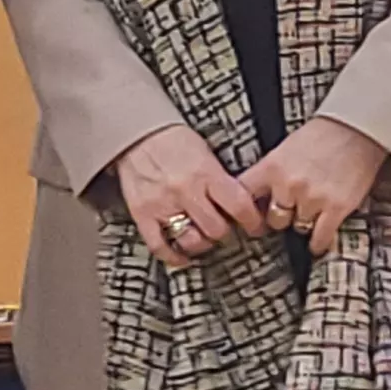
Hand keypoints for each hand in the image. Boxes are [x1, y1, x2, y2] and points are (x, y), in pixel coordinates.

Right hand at [111, 125, 264, 266]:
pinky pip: (159, 246)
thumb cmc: (172, 140)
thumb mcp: (205, 151)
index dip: (252, 222)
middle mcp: (186, 191)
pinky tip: (182, 256)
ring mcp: (163, 205)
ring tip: (203, 237)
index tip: (255, 227)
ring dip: (202, 244)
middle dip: (226, 233)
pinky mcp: (143, 214)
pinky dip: (173, 256)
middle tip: (226, 229)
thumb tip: (240, 202)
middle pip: (217, 229)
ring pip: (191, 241)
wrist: (135, 133)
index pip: (239, 205)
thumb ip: (220, 178)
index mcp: (206, 172)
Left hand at [239, 117, 390, 252]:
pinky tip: (317, 243)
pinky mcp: (336, 208)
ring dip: (303, 224)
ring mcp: (312, 198)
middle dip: (281, 217)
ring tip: (311, 214)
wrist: (357, 128)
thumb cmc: (322, 135)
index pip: (243, 195)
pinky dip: (318, 243)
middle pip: (273, 219)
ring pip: (298, 227)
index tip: (246, 218)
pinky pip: (319, 237)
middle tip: (289, 213)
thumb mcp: (285, 149)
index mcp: (272, 167)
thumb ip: (271, 172)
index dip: (242, 210)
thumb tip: (258, 196)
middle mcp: (288, 184)